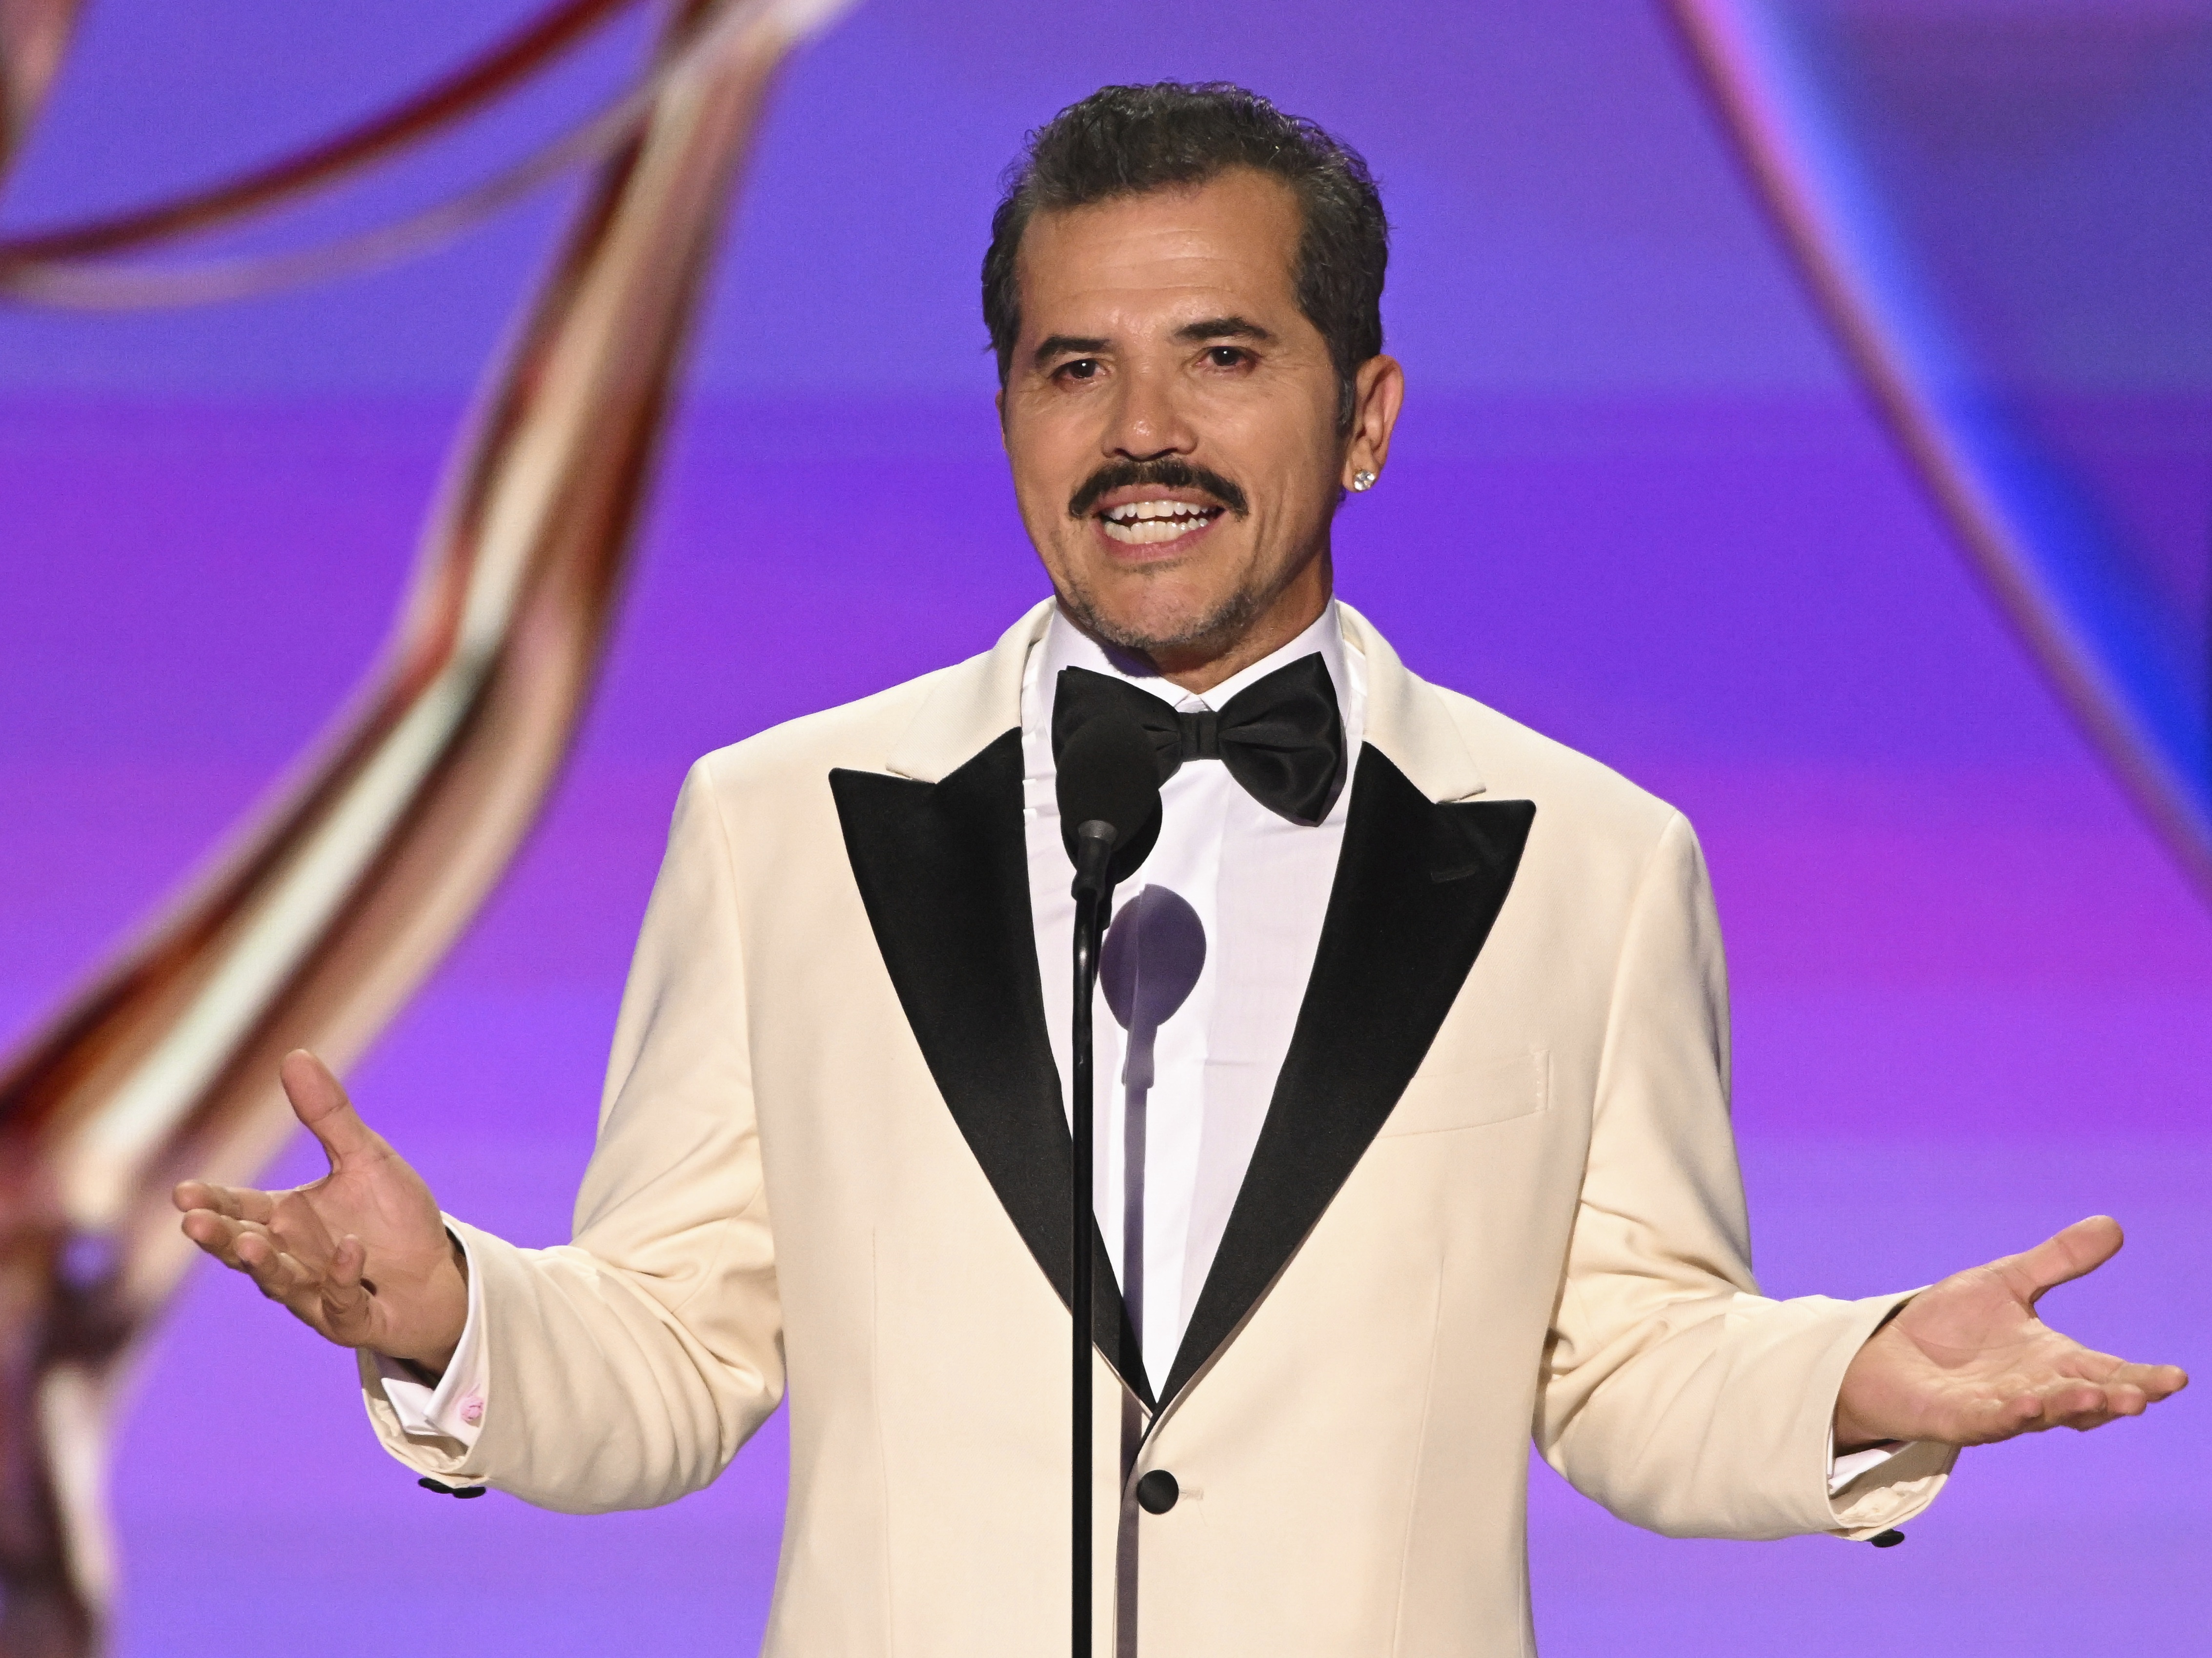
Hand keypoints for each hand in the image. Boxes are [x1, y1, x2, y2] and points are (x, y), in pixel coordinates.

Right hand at [173, 1049, 468, 1371]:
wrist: (439, 1273)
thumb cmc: (394, 1217)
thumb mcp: (367, 1157)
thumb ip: (329, 1115)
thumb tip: (294, 1055)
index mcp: (287, 1218)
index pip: (238, 1208)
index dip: (210, 1202)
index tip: (181, 1194)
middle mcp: (292, 1257)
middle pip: (244, 1249)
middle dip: (219, 1238)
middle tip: (193, 1223)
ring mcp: (317, 1294)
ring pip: (281, 1283)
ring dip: (266, 1265)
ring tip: (251, 1244)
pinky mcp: (352, 1320)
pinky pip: (342, 1302)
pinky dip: (343, 1276)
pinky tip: (352, 1250)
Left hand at [1835, 1215, 2186, 1449]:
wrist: (1889, 1350)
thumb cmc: (1951, 1325)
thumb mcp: (2006, 1283)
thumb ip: (2057, 1261)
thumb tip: (2113, 1225)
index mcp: (2053, 1362)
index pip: (2108, 1372)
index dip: (2142, 1378)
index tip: (2177, 1377)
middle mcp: (2035, 1391)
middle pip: (2085, 1400)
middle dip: (2114, 1399)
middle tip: (2143, 1396)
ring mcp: (1999, 1410)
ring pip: (2043, 1414)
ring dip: (2070, 1407)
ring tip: (2097, 1396)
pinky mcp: (1959, 1419)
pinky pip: (1988, 1421)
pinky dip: (2008, 1416)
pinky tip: (2025, 1404)